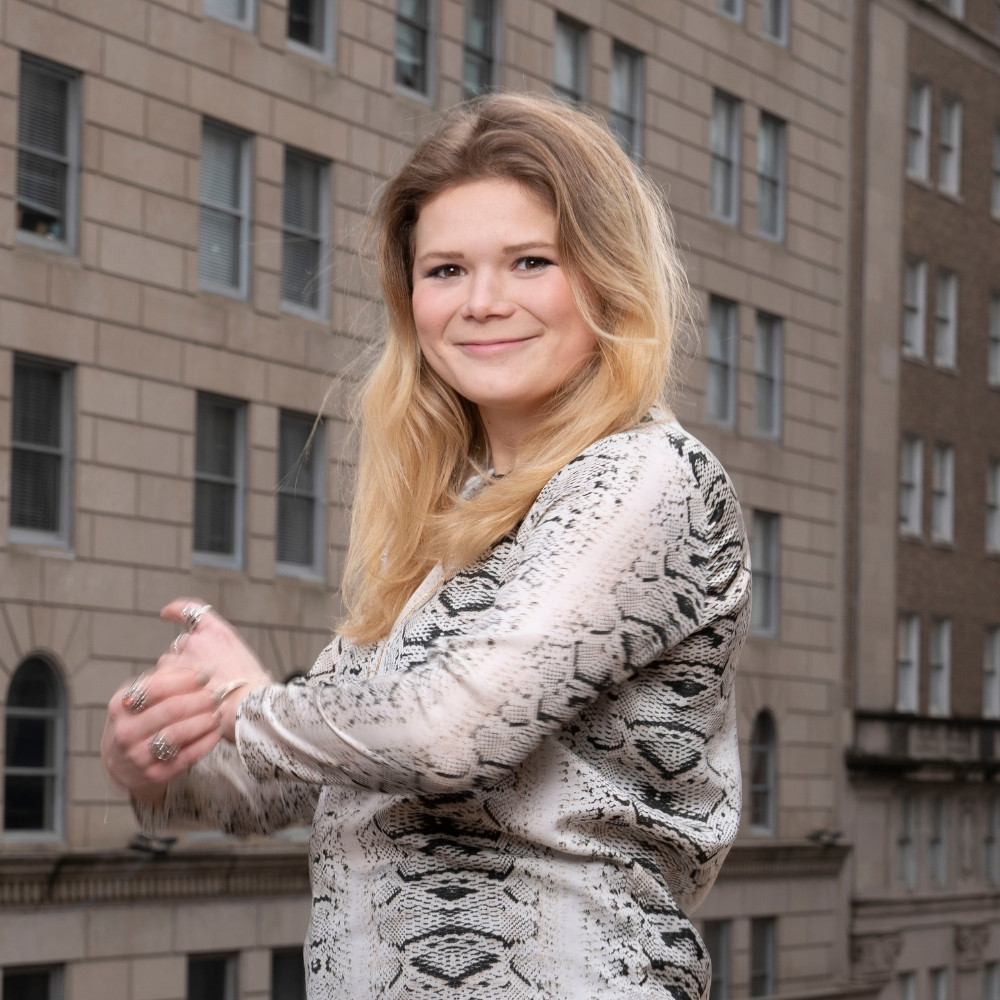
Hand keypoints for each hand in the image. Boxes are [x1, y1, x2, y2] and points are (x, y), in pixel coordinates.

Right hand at [102, 662, 219, 806]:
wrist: (120, 763)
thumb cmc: (137, 720)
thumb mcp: (138, 698)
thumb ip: (160, 679)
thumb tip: (191, 659)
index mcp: (121, 705)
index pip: (156, 687)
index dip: (185, 679)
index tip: (206, 675)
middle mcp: (125, 731)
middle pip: (170, 710)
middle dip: (199, 699)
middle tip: (217, 694)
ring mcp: (138, 756)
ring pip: (177, 734)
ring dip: (203, 721)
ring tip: (217, 712)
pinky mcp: (155, 774)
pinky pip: (186, 757)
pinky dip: (205, 742)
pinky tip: (216, 732)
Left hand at [160, 598, 272, 742]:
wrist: (245, 706)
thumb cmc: (252, 691)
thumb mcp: (251, 666)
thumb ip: (235, 664)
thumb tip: (240, 673)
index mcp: (218, 633)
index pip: (191, 611)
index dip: (176, 610)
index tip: (167, 613)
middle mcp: (196, 640)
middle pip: (180, 646)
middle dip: (184, 663)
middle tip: (197, 685)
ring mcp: (180, 658)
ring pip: (166, 667)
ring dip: (173, 681)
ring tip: (190, 701)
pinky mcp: (167, 679)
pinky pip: (157, 684)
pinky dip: (162, 694)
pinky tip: (170, 705)